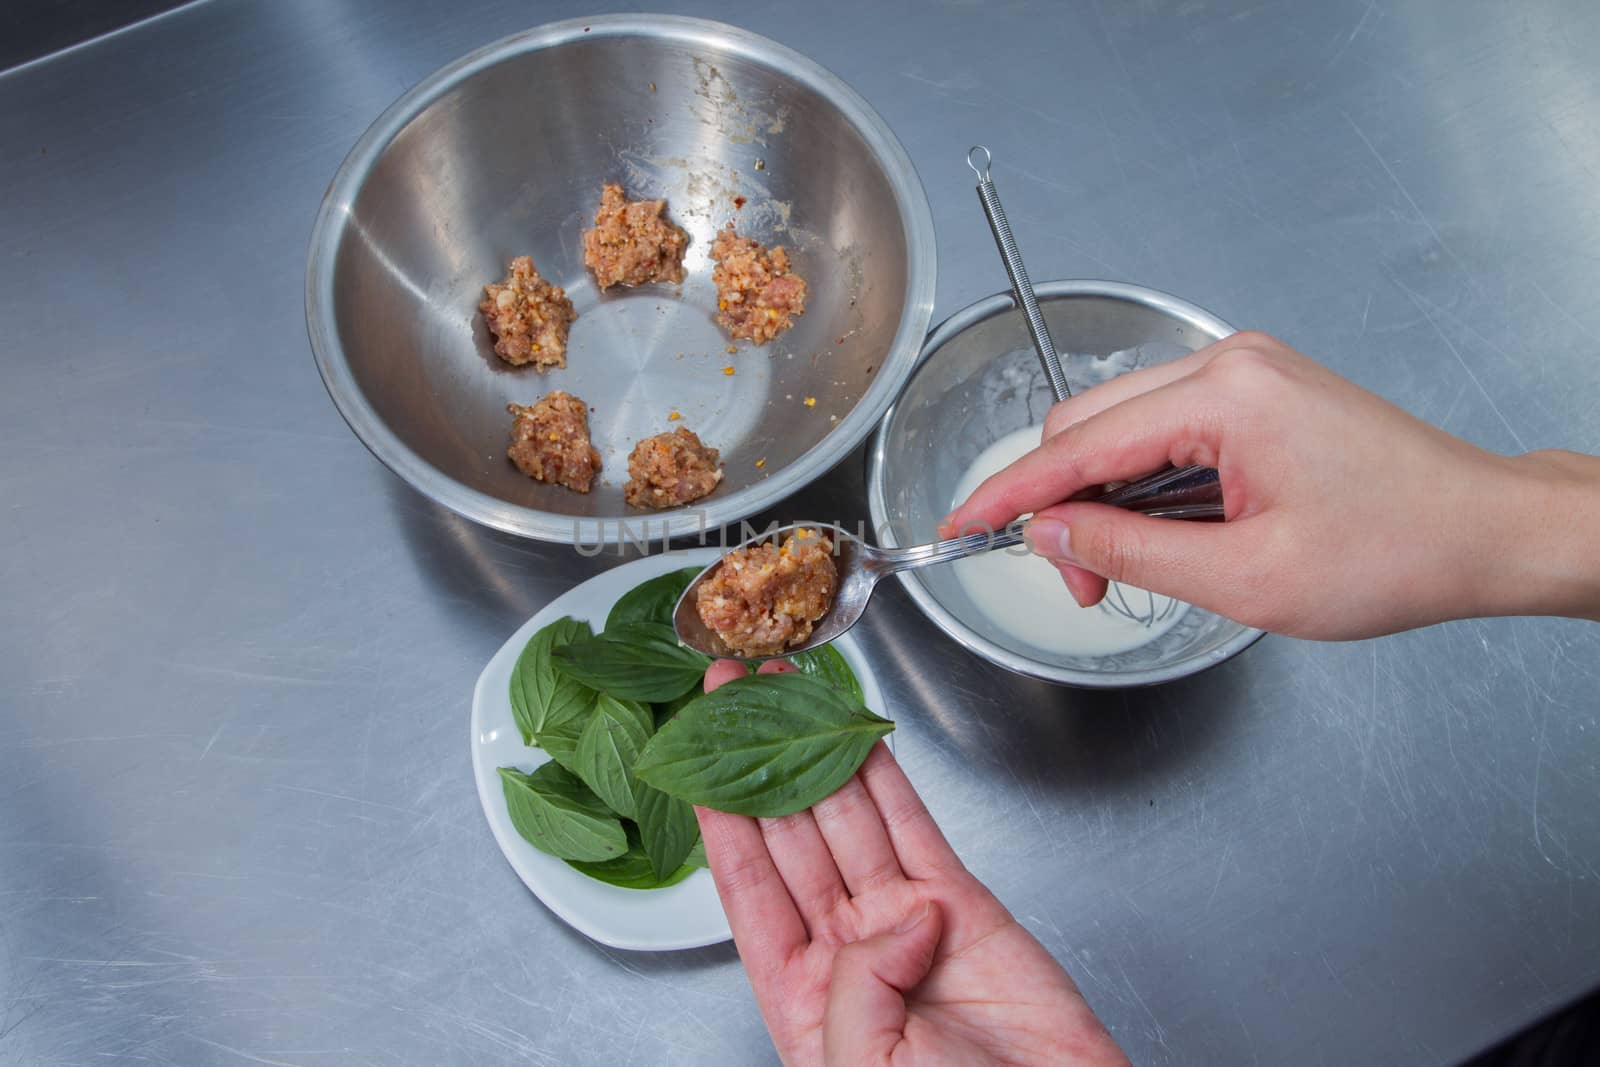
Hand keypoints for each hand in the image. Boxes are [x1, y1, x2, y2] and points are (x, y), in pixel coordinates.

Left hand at [696, 659, 1126, 1065]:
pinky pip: (916, 828)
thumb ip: (857, 985)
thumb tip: (902, 915)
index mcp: (800, 995)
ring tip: (790, 688)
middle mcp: (844, 950)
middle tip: (739, 690)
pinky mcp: (965, 906)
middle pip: (790, 834)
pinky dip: (889, 777)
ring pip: (849, 816)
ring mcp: (903, 923)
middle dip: (761, 758)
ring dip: (819, 748)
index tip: (696, 744)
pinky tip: (861, 734)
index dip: (720, 808)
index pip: (746, 883)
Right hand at [944, 331, 1599, 638]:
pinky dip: (1143, 484)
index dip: (1010, 493)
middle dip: (1061, 505)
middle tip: (1079, 583)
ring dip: (1102, 500)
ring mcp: (1245, 373)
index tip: (962, 522)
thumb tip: (1049, 534)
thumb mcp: (1243, 577)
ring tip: (1123, 570)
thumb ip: (1128, 550)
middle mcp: (1229, 364)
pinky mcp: (1257, 393)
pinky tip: (1161, 533)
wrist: (1485, 531)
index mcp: (1225, 396)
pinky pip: (1165, 429)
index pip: (1077, 444)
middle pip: (1089, 425)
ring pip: (1121, 427)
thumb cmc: (1395, 549)